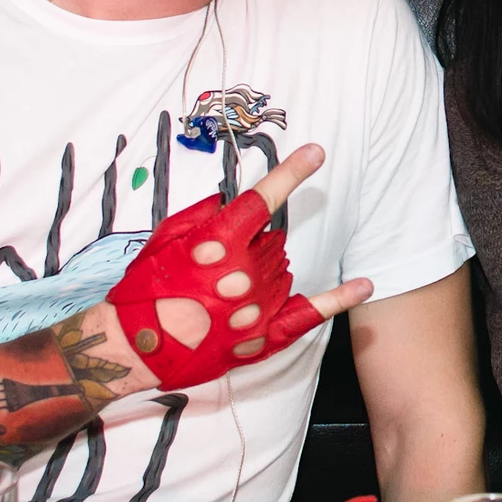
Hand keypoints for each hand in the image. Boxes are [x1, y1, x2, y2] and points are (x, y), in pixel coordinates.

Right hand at [107, 144, 372, 389]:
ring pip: (285, 270)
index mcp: (220, 243)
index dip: (293, 172)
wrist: (137, 348)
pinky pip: (312, 314)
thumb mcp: (164, 238)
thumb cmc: (143, 290)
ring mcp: (259, 307)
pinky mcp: (264, 337)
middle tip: (218, 265)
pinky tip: (364, 285)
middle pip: (272, 240)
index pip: (265, 197)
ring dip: (265, 269)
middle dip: (252, 245)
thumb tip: (229, 201)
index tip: (316, 153)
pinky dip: (340, 299)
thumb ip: (202, 214)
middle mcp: (246, 273)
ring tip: (229, 287)